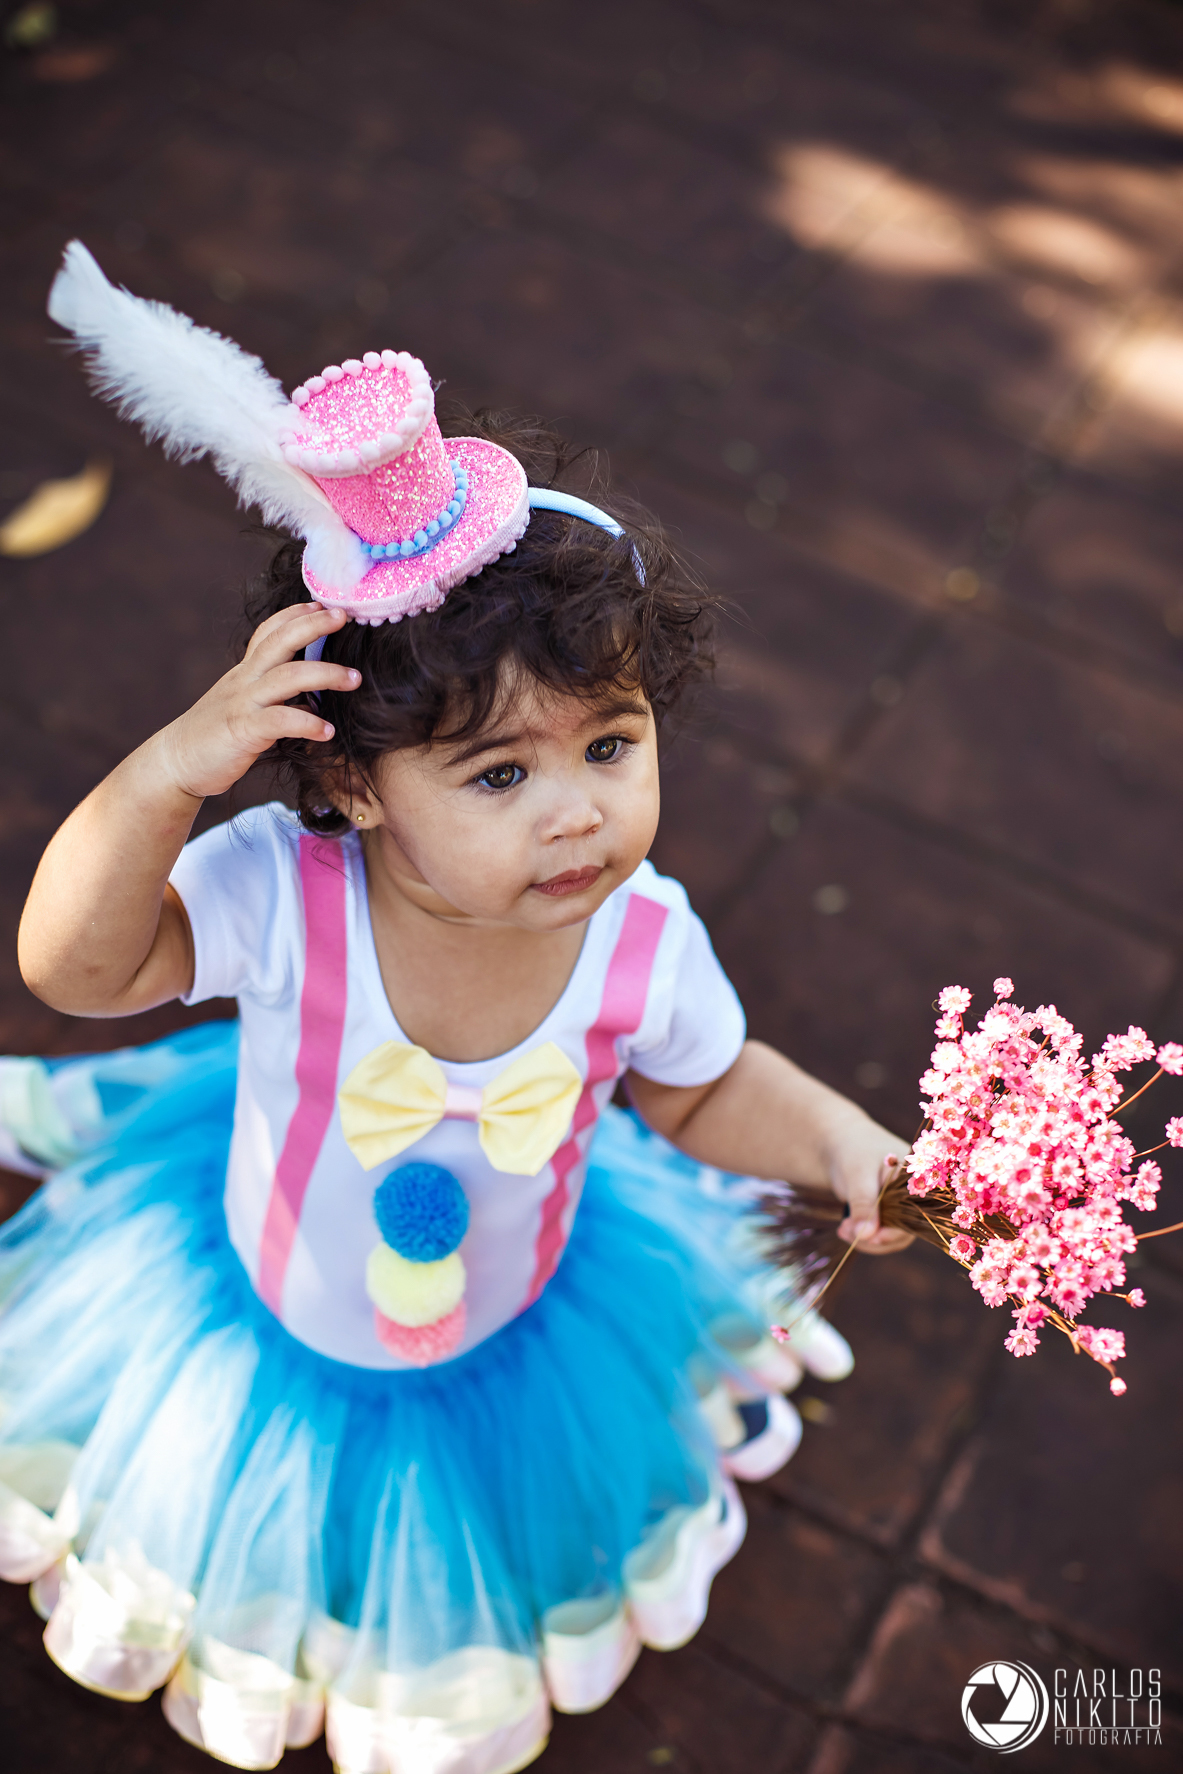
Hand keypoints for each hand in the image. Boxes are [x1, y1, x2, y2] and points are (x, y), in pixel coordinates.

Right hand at [153, 603, 358, 801]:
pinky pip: (280, 721)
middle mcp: (244, 681)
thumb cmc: (215, 737)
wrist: (176, 763)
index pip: (269, 633)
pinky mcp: (242, 731)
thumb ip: (275, 699)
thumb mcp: (245, 709)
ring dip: (325, 674)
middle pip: (280, 642)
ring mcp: (242, 703)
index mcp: (245, 673)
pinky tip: (328, 731)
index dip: (295, 615)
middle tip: (344, 616)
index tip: (323, 605)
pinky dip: (307, 723)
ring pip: (287, 677)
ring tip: (355, 679)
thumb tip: (312, 701)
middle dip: (313, 626)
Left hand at [830, 1119, 914, 1254]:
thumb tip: (865, 1236)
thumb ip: (863, 1204)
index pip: (915, 1215)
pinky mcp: (892, 1213)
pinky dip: (865, 1236)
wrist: (842, 1145)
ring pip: (893, 1237)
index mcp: (918, 1179)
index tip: (868, 1237)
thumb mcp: (857, 1174)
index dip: (893, 1232)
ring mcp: (904, 1205)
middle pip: (905, 1231)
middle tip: (845, 1231)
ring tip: (843, 1230)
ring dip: (867, 1240)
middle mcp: (916, 1195)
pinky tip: (846, 1230)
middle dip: (875, 1238)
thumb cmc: (853, 1152)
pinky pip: (884, 1234)